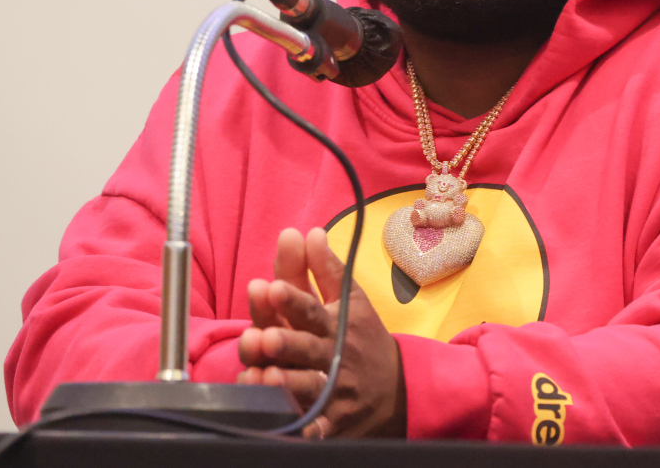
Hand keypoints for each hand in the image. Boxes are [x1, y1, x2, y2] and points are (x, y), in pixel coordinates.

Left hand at [237, 227, 405, 438]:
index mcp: (334, 324)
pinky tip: (286, 427)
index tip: (271, 286)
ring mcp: (331, 392)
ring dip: (285, 384)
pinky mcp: (330, 423)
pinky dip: (302, 429)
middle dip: (286, 343)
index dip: (291, 300)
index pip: (310, 308)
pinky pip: (314, 428)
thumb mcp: (349, 301)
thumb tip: (308, 231)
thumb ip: (324, 269)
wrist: (396, 390)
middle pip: (306, 350)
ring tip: (262, 376)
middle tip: (264, 337)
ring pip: (305, 389)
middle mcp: (331, 357)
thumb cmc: (363, 339)